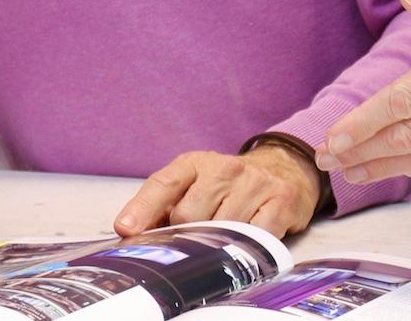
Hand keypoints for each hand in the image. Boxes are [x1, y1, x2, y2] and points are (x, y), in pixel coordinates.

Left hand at [113, 145, 323, 238]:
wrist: (284, 170)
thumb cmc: (228, 185)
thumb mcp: (193, 185)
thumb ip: (161, 206)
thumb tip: (130, 231)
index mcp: (196, 163)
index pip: (164, 183)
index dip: (142, 208)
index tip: (126, 230)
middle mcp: (226, 168)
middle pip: (189, 215)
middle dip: (186, 233)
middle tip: (195, 237)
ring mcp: (255, 184)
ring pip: (221, 229)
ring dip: (218, 242)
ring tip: (224, 236)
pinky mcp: (281, 202)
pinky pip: (255, 237)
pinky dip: (247, 246)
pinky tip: (248, 239)